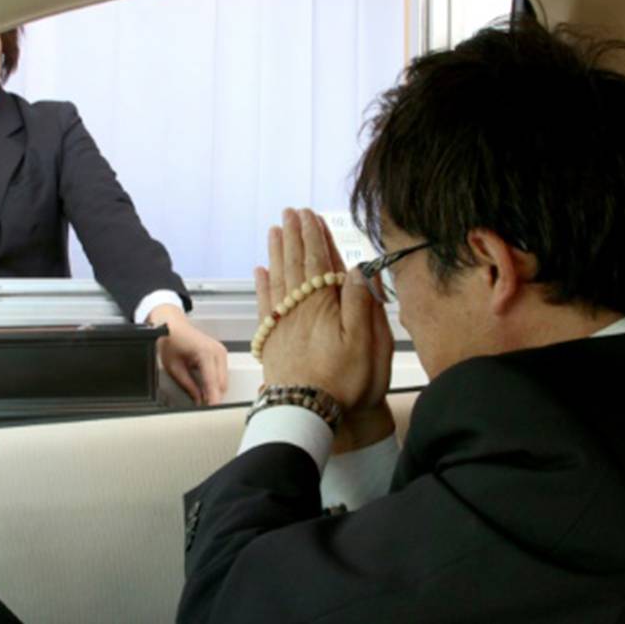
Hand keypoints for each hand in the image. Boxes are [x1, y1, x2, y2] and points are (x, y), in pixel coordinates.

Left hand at [149, 305, 228, 404]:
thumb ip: (188, 386)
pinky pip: (223, 374)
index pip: (212, 383)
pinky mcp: (221, 353)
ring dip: (215, 390)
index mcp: (205, 353)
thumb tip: (198, 400)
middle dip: (214, 397)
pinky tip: (205, 387)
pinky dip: (216, 383)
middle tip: (202, 408)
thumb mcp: (174, 368)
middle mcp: (217, 351)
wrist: (172, 325)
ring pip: (224, 380)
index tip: (211, 411)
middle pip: (222, 384)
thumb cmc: (170, 341)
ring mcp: (221, 352)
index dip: (212, 400)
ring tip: (202, 398)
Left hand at [255, 209, 394, 447]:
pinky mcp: (271, 338)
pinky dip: (261, 284)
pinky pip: (264, 302)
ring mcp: (281, 322)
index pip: (318, 261)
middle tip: (291, 213)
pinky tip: (259, 271)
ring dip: (277, 252)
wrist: (306, 412)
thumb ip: (361, 303)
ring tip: (275, 231)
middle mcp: (298, 308)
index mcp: (323, 304)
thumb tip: (358, 269)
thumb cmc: (341, 381)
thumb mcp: (364, 343)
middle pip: (294, 263)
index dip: (315, 236)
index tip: (310, 215)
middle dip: (294, 236)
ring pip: (277, 277)